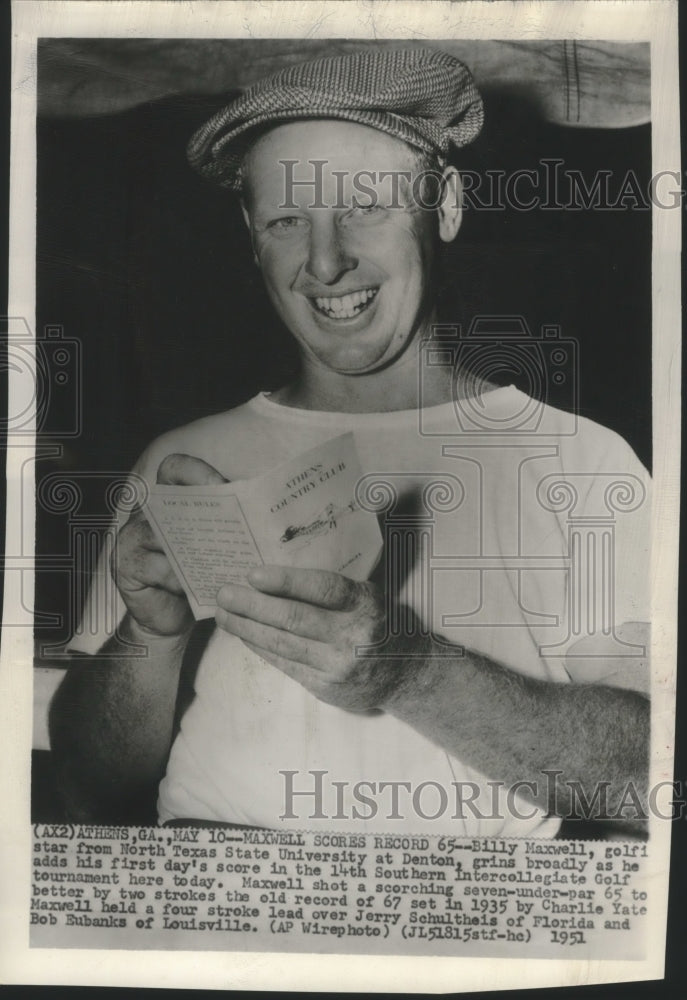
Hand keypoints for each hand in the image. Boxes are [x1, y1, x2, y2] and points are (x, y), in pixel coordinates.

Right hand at [112, 454, 225, 639]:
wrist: (168, 620)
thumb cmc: (194, 579)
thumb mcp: (209, 549)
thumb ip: (222, 528)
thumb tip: (262, 517)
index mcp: (167, 502)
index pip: (174, 469)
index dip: (198, 471)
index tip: (226, 486)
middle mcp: (145, 514)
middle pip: (166, 495)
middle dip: (202, 507)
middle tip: (233, 521)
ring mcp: (131, 539)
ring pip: (164, 535)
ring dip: (197, 548)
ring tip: (225, 560)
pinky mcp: (126, 566)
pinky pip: (159, 568)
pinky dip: (183, 579)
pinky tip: (201, 588)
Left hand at [215, 565, 416, 710]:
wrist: (407, 674)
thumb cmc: (381, 624)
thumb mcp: (368, 597)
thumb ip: (333, 590)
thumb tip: (276, 578)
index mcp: (366, 605)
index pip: (323, 589)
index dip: (286, 581)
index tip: (253, 574)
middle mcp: (353, 636)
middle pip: (295, 619)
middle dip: (253, 606)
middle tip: (224, 594)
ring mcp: (338, 666)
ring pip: (283, 644)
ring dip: (247, 629)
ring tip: (224, 615)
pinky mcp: (325, 688)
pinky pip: (285, 664)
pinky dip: (261, 648)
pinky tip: (244, 636)